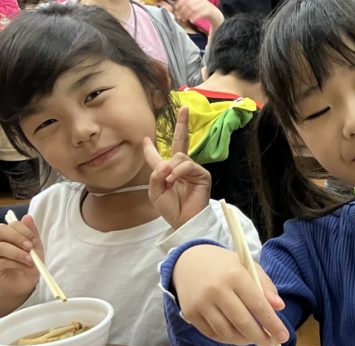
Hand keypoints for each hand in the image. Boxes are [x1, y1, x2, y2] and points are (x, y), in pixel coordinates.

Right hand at [0, 214, 41, 300]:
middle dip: (17, 237)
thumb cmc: (26, 270)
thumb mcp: (34, 252)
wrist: (21, 290)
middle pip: (0, 230)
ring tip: (29, 260)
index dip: (21, 228)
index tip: (32, 238)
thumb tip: (28, 217)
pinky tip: (21, 266)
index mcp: (7, 237)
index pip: (9, 224)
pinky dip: (12, 261)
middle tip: (29, 247)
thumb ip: (32, 235)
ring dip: (16, 251)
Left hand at [143, 106, 211, 229]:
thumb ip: (156, 173)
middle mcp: (180, 168)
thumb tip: (167, 162)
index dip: (150, 148)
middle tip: (185, 108)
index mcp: (166, 172)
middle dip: (182, 124)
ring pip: (179, 157)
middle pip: (181, 141)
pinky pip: (187, 165)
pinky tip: (174, 181)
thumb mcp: (155, 191)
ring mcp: (192, 170)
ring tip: (168, 182)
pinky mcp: (202, 175)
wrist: (184, 222)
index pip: (157, 156)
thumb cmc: (170, 209)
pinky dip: (178, 172)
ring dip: (170, 169)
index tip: (145, 139)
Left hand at [173, 0, 222, 32]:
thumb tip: (176, 10)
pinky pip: (200, 13)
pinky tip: (192, 20)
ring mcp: (206, 5)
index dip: (179, 5)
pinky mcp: (210, 11)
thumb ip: (188, 7)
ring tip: (184, 20)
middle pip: (187, 4)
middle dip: (182, 11)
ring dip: (187, 15)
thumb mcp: (195, 8)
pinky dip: (194, 17)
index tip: (176, 12)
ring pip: (193, 8)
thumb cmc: (204, 13)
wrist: (217, 17)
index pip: (184, 0)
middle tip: (179, 18)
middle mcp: (201, 0)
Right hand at [173, 244, 289, 345]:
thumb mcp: (248, 267)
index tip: (283, 336)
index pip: (258, 305)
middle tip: (271, 343)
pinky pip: (213, 334)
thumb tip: (279, 307)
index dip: (272, 324)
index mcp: (235, 275)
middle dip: (260, 337)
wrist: (188, 262)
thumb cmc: (225, 266)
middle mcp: (216, 290)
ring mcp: (201, 303)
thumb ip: (266, 286)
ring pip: (227, 332)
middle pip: (243, 322)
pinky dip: (228, 339)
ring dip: (245, 340)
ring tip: (254, 339)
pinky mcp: (190, 313)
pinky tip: (237, 336)